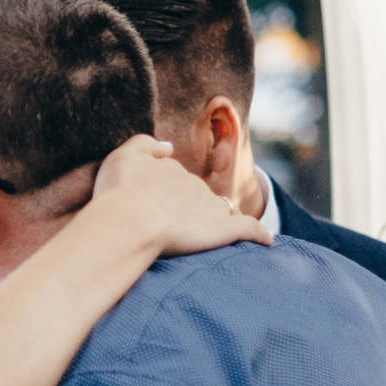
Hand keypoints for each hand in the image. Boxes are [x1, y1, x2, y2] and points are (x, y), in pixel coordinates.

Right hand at [91, 134, 271, 257]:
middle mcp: (194, 186)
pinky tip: (266, 240)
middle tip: (177, 229)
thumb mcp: (121, 157)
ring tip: (214, 237)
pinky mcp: (226, 230)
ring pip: (223, 212)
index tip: (158, 210)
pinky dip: (260, 233)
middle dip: (193, 208)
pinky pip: (251, 229)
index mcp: (171, 171)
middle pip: (200, 196)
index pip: (177, 181)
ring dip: (221, 220)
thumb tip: (167, 146)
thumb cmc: (119, 192)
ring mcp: (212, 207)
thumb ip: (144, 145)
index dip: (169, 195)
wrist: (131, 220)